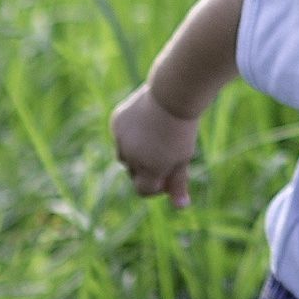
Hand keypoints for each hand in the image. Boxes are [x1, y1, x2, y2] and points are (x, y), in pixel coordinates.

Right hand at [111, 82, 196, 204]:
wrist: (173, 92)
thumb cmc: (182, 128)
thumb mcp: (183, 157)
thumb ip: (178, 183)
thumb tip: (180, 206)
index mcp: (149, 169)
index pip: (144, 191)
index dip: (157, 186)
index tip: (170, 173)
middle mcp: (130, 157)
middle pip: (134, 173)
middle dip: (147, 168)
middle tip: (165, 152)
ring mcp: (120, 139)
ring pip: (124, 154)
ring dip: (136, 151)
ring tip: (155, 135)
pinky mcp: (116, 122)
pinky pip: (120, 135)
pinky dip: (130, 133)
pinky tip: (146, 121)